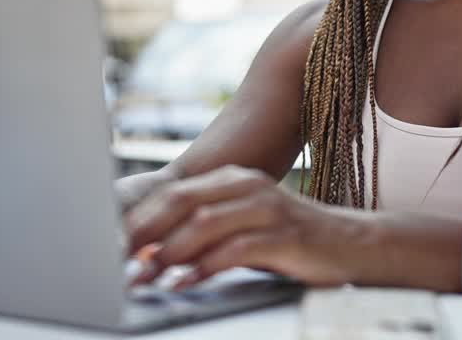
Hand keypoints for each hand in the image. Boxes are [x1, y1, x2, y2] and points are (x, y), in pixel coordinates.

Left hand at [123, 165, 361, 287]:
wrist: (353, 245)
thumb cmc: (290, 242)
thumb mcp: (242, 230)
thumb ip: (201, 235)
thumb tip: (149, 252)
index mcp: (232, 180)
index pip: (173, 193)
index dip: (137, 218)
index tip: (108, 244)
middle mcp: (247, 186)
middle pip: (183, 202)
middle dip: (144, 232)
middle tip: (115, 258)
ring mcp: (268, 208)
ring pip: (205, 224)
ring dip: (168, 252)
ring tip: (143, 275)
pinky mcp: (285, 235)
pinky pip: (235, 250)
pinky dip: (204, 267)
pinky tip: (184, 282)